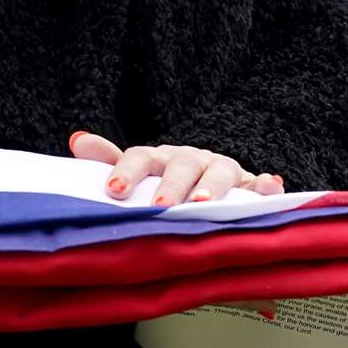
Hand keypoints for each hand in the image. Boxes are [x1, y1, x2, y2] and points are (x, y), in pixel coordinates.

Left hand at [68, 131, 283, 205]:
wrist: (203, 183)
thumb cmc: (162, 182)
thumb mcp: (136, 173)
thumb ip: (109, 161)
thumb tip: (77, 140)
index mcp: (159, 157)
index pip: (140, 157)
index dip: (127, 171)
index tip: (114, 191)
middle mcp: (190, 158)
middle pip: (181, 164)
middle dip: (172, 185)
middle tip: (161, 207)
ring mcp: (221, 169)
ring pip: (220, 170)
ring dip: (213, 186)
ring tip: (204, 205)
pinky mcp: (248, 185)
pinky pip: (258, 185)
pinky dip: (265, 185)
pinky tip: (270, 185)